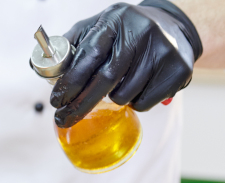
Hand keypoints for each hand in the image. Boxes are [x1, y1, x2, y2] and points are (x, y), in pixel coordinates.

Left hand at [50, 0, 202, 127]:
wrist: (174, 26)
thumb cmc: (126, 31)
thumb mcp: (99, 26)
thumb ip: (73, 43)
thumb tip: (46, 66)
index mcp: (115, 20)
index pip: (88, 56)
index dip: (70, 83)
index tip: (56, 101)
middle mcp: (141, 32)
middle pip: (105, 80)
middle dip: (81, 104)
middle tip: (63, 119)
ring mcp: (162, 50)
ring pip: (124, 95)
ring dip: (112, 99)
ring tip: (116, 87)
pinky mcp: (178, 69)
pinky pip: (144, 102)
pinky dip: (134, 103)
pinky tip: (137, 88)